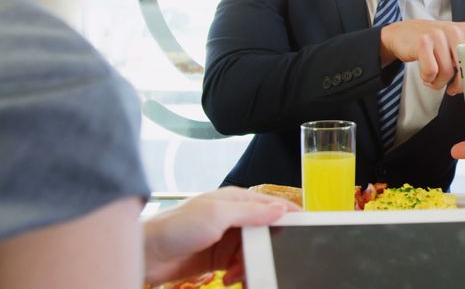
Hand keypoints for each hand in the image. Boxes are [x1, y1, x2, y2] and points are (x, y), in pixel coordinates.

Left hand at [142, 187, 299, 285]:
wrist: (145, 254)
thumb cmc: (175, 227)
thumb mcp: (217, 215)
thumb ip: (251, 212)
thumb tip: (281, 209)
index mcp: (236, 200)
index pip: (272, 204)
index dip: (289, 215)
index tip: (305, 227)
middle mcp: (234, 218)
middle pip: (267, 233)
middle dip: (269, 249)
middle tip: (267, 260)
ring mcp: (227, 239)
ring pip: (255, 252)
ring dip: (252, 265)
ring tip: (239, 274)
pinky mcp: (219, 259)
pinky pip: (241, 267)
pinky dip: (241, 275)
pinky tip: (231, 278)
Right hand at [379, 19, 464, 94]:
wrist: (402, 34)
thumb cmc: (431, 44)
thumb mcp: (452, 45)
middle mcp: (454, 30)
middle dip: (459, 84)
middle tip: (452, 87)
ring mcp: (438, 35)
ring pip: (447, 72)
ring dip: (439, 82)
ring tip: (434, 77)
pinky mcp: (423, 42)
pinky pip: (431, 72)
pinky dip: (428, 79)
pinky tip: (426, 75)